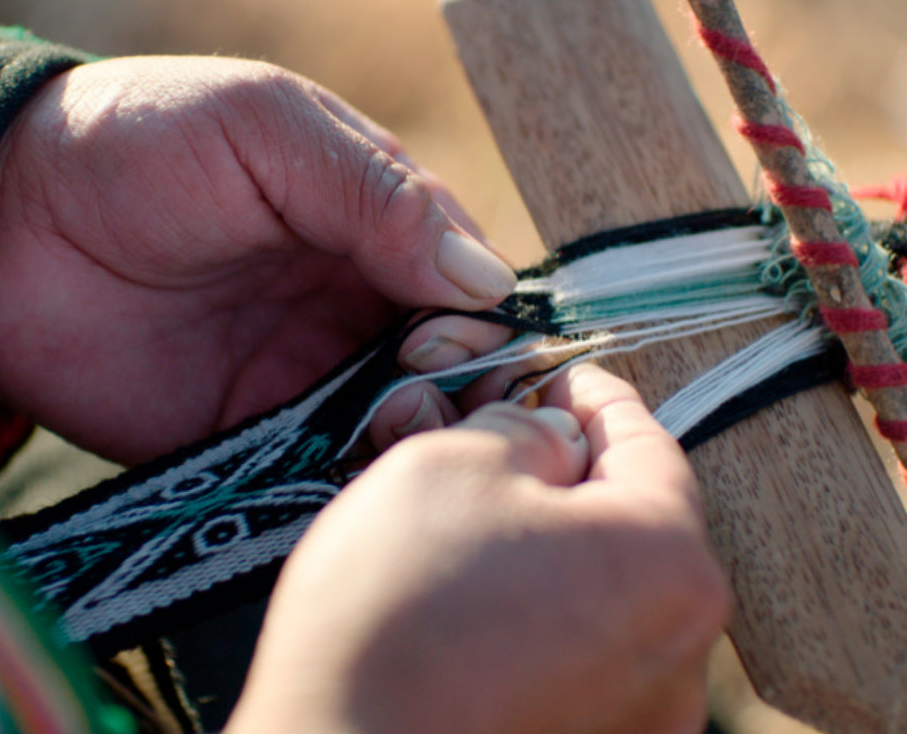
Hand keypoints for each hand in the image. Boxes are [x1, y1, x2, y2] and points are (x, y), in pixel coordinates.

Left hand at [0, 56, 516, 462]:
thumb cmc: (140, 142)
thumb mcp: (268, 130)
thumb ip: (378, 195)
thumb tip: (487, 278)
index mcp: (369, 221)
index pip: (465, 276)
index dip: (481, 309)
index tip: (457, 331)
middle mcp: (350, 303)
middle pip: (448, 358)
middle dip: (460, 377)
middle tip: (421, 378)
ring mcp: (304, 374)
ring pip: (399, 418)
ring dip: (417, 429)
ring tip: (396, 423)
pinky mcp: (253, 436)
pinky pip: (325, 467)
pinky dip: (355, 477)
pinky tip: (360, 470)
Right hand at [227, 364, 729, 733]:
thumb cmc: (396, 607)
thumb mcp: (455, 462)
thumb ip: (525, 429)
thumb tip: (552, 437)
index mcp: (665, 560)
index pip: (648, 443)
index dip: (597, 397)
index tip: (564, 376)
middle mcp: (679, 652)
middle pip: (633, 522)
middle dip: (573, 472)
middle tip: (509, 442)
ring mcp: (642, 718)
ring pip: (606, 589)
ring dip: (556, 543)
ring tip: (483, 522)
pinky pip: (583, 653)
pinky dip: (545, 611)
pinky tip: (481, 599)